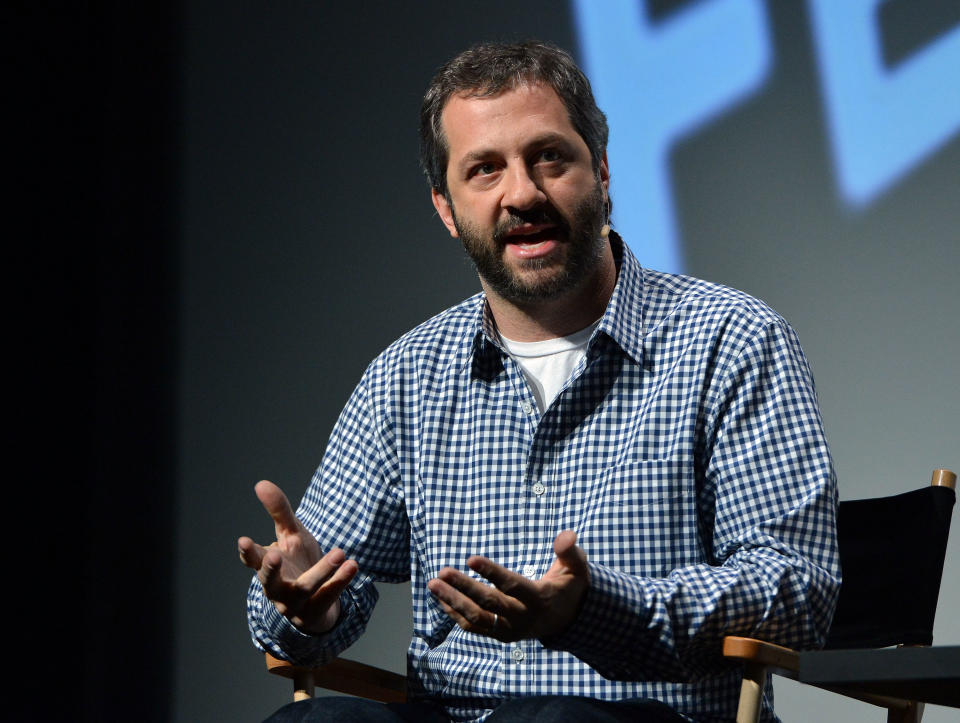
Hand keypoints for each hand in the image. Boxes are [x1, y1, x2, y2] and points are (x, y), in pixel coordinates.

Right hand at [238, 480, 357, 633]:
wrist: (316, 602)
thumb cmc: (298, 563)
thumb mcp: (291, 536)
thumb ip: (279, 512)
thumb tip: (261, 483)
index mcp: (268, 567)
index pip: (253, 560)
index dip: (248, 552)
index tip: (243, 541)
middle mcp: (276, 588)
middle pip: (270, 581)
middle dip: (271, 569)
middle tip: (274, 554)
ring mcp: (294, 604)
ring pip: (305, 588)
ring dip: (322, 571)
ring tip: (340, 553)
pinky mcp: (314, 613)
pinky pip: (327, 597)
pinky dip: (340, 582)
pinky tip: (352, 566)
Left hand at [427, 530, 588, 641]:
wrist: (569, 621)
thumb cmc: (570, 586)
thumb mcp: (577, 568)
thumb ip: (570, 552)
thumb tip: (566, 534)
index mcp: (539, 599)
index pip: (512, 585)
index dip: (491, 572)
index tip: (470, 558)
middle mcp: (523, 618)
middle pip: (488, 604)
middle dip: (463, 587)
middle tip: (442, 572)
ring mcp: (510, 630)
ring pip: (476, 618)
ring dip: (452, 602)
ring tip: (433, 584)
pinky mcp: (500, 634)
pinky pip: (474, 627)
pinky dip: (455, 613)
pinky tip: (441, 598)